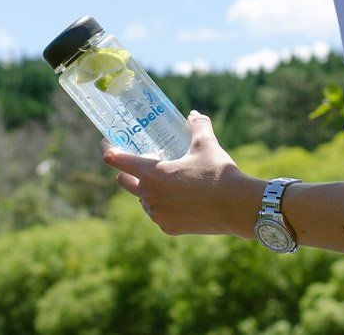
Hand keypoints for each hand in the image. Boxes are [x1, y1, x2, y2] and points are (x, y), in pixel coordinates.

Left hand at [101, 110, 265, 238]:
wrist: (236, 206)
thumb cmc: (218, 172)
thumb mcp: (206, 144)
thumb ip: (197, 125)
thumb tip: (193, 114)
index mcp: (152, 172)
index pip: (117, 160)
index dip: (109, 150)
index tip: (107, 145)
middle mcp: (149, 195)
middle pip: (123, 180)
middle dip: (130, 170)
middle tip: (151, 161)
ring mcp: (158, 214)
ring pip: (142, 198)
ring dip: (148, 188)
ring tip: (170, 180)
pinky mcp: (169, 228)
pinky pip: (157, 213)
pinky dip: (163, 205)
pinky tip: (180, 198)